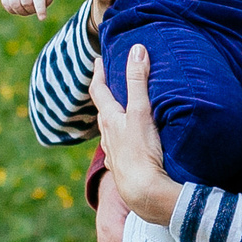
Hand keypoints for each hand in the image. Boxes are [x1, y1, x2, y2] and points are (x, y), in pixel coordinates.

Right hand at [0, 0, 56, 18]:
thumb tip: (42, 9)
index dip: (40, 8)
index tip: (42, 18)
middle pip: (27, 3)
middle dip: (33, 10)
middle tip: (36, 9)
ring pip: (15, 6)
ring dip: (23, 12)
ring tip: (29, 9)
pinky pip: (7, 5)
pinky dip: (14, 10)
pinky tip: (20, 7)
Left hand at [90, 46, 182, 223]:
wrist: (143, 192)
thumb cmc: (141, 151)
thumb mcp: (141, 111)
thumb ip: (138, 81)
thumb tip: (136, 49)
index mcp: (110, 119)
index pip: (98, 91)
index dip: (98, 73)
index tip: (98, 59)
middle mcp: (107, 136)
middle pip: (103, 111)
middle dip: (105, 95)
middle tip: (109, 82)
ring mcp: (114, 154)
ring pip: (109, 131)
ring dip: (113, 119)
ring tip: (121, 111)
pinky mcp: (124, 168)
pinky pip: (119, 149)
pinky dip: (122, 140)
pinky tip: (129, 144)